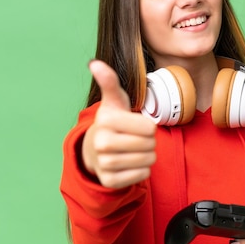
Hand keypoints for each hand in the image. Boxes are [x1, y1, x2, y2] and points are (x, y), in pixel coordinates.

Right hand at [82, 60, 156, 188]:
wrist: (95, 149)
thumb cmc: (113, 122)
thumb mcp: (114, 100)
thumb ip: (109, 81)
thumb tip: (95, 63)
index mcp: (106, 120)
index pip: (149, 128)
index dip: (148, 127)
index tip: (134, 125)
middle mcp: (101, 142)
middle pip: (150, 145)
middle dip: (148, 142)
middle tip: (135, 139)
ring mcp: (104, 163)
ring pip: (147, 161)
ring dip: (147, 156)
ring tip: (135, 150)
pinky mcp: (109, 180)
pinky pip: (141, 176)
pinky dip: (142, 170)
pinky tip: (131, 163)